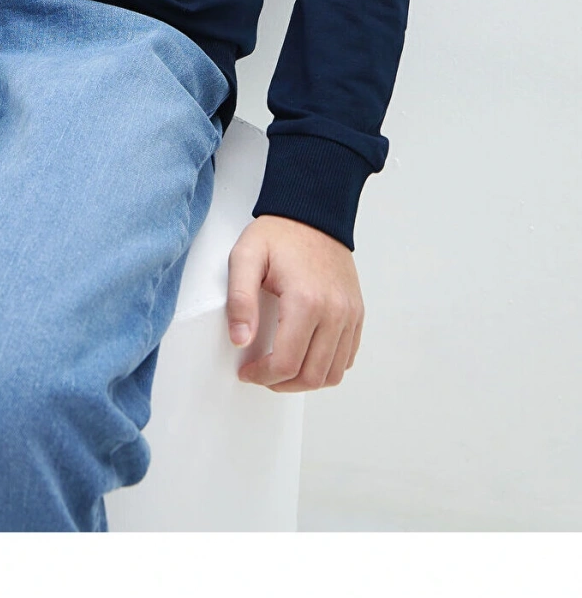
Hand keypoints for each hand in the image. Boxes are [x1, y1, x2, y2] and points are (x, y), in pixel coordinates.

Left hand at [226, 213, 363, 390]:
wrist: (313, 214)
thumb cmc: (279, 234)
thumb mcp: (246, 257)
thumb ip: (240, 299)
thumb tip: (240, 339)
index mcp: (306, 300)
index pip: (287, 362)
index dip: (262, 375)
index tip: (247, 370)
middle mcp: (335, 311)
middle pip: (312, 376)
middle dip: (281, 383)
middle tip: (261, 374)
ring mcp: (350, 314)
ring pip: (333, 373)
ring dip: (305, 380)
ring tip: (281, 369)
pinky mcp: (357, 313)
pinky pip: (347, 357)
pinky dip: (326, 366)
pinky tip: (304, 355)